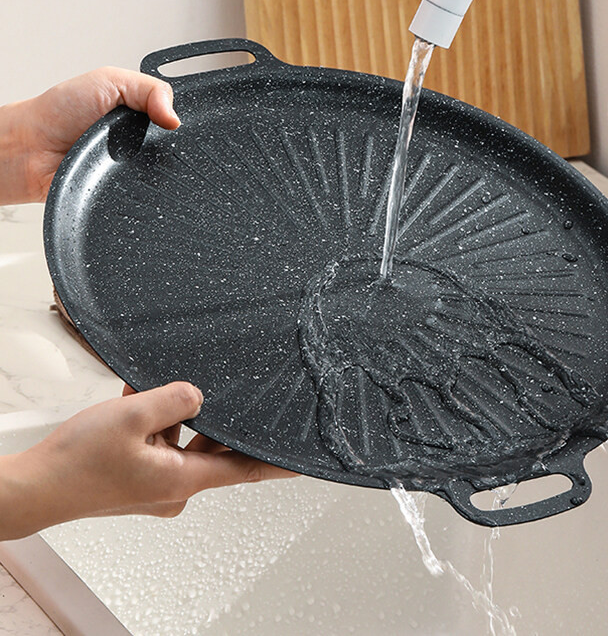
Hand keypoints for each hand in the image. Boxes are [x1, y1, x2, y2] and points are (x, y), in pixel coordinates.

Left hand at [0, 68, 179, 204]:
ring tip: (126, 152)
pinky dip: (140, 186)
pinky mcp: (127, 192)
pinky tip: (126, 174)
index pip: (175, 116)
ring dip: (151, 165)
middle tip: (140, 132)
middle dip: (164, 141)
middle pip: (174, 146)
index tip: (168, 117)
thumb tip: (175, 118)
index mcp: (140, 113)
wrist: (31, 150)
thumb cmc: (58, 112)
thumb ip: (149, 88)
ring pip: (164, 172)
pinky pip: (146, 194)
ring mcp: (135, 168)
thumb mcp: (110, 80)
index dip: (176, 116)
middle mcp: (140, 142)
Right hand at [0, 382, 295, 539]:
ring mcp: (156, 485)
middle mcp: (175, 488)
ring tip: (149, 393)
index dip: (277, 464)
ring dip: (171, 414)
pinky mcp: (139, 479)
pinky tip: (139, 400)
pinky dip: (154, 423)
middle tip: (202, 390)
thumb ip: (175, 399)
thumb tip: (198, 395)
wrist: (32, 488)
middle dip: (207, 415)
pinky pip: (161, 444)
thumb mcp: (131, 414)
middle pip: (211, 445)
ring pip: (182, 439)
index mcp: (183, 479)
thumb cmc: (75, 463)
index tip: (303, 460)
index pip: (245, 470)